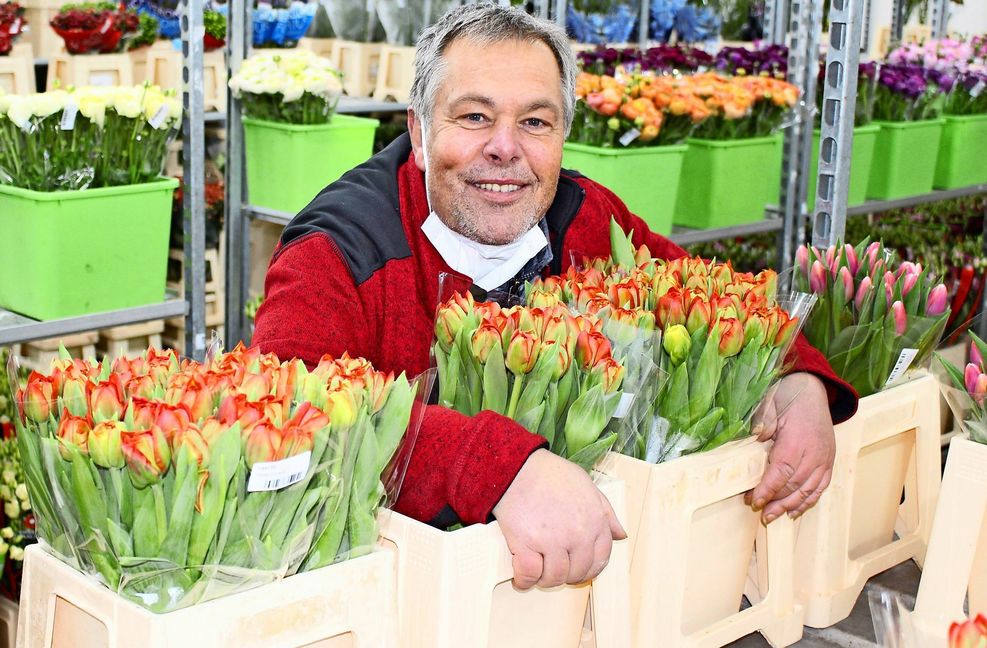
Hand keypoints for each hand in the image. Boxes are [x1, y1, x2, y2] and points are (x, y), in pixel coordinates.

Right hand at [492, 449, 625, 589]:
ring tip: (538, 573)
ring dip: (545, 580)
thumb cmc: (549, 473)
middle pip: (578, 572)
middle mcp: (578, 534)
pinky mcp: (527, 545)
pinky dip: (525, 580)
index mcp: (595, 521)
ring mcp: (552, 541)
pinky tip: (522, 578)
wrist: (517, 467)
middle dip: (567, 575)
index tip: (578, 568)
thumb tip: (620, 534)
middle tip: (555, 569)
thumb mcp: (586, 485)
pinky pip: (529, 575)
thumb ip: (606, 512)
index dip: (589, 568)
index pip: (601, 559)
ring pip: (554, 577)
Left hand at [745, 373, 834, 523]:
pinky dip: (808, 500)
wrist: (812, 388)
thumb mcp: (770, 402)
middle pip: (795, 485)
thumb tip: (756, 437)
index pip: (782, 471)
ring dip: (789, 505)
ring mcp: (824, 457)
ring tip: (772, 517)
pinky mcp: (829, 460)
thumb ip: (762, 419)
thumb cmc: (787, 396)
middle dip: (775, 501)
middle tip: (759, 511)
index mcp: (797, 439)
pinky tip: (794, 511)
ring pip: (808, 489)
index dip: (768, 489)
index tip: (754, 500)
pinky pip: (821, 486)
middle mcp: (814, 452)